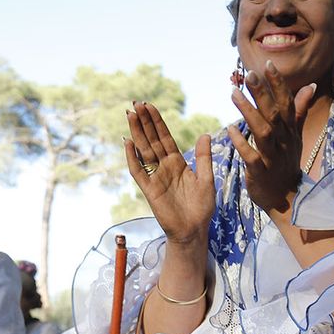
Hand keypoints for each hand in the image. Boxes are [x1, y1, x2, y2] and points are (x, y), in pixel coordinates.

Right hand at [125, 102, 214, 244]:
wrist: (194, 230)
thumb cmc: (201, 207)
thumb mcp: (206, 179)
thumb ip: (203, 157)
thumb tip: (205, 135)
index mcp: (177, 162)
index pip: (164, 137)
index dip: (156, 122)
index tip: (149, 106)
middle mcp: (164, 167)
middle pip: (151, 140)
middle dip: (144, 122)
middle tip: (135, 103)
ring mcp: (155, 177)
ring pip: (143, 151)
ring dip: (136, 133)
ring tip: (130, 115)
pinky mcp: (150, 190)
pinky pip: (139, 172)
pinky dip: (132, 158)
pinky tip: (127, 143)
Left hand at [227, 60, 320, 216]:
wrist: (287, 197)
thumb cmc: (287, 162)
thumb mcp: (295, 135)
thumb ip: (299, 109)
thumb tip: (311, 85)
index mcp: (290, 130)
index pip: (287, 102)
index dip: (278, 83)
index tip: (268, 64)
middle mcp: (284, 141)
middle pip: (274, 113)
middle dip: (262, 93)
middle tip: (249, 74)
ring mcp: (273, 157)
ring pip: (263, 131)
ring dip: (249, 112)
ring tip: (234, 94)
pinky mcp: (260, 172)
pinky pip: (251, 156)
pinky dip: (242, 143)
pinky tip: (230, 130)